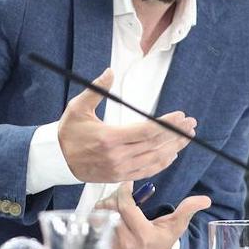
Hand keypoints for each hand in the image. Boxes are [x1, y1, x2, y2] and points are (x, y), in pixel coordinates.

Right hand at [58, 69, 196, 182]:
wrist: (58, 159)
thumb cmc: (69, 132)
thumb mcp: (78, 107)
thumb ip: (96, 89)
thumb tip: (110, 71)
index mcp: (110, 138)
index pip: (146, 131)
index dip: (167, 124)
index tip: (180, 116)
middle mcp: (118, 156)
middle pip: (155, 145)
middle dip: (176, 134)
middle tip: (191, 124)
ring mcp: (120, 169)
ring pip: (154, 159)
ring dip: (174, 148)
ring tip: (187, 137)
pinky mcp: (120, 177)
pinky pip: (147, 171)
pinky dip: (162, 163)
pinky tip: (172, 154)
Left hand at [99, 181, 210, 248]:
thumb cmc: (162, 240)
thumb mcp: (176, 226)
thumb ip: (187, 210)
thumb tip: (205, 199)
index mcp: (144, 235)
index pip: (126, 207)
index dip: (124, 191)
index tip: (128, 184)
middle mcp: (126, 241)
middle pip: (111, 208)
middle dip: (116, 196)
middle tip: (124, 192)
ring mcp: (112, 244)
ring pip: (99, 215)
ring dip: (106, 204)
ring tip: (117, 202)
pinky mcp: (104, 244)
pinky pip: (94, 223)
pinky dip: (99, 213)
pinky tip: (110, 211)